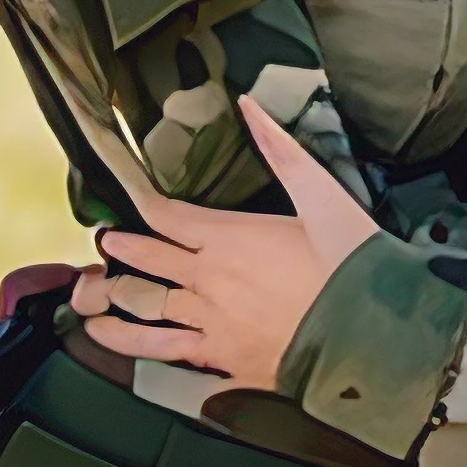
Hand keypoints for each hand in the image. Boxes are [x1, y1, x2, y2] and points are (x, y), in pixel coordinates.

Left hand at [72, 97, 378, 387]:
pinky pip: (171, 354)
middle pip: (149, 261)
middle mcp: (211, 281)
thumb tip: (251, 107)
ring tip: (91, 302)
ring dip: (114, 304)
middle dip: (122, 250)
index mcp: (229, 238)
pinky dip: (141, 349)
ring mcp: (214, 323)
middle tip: (104, 245)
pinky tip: (125, 348)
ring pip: (147, 312)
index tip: (126, 200)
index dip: (140, 205)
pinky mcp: (227, 359)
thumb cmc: (354, 267)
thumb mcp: (322, 196)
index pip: (166, 216)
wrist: (375, 334)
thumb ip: (281, 150)